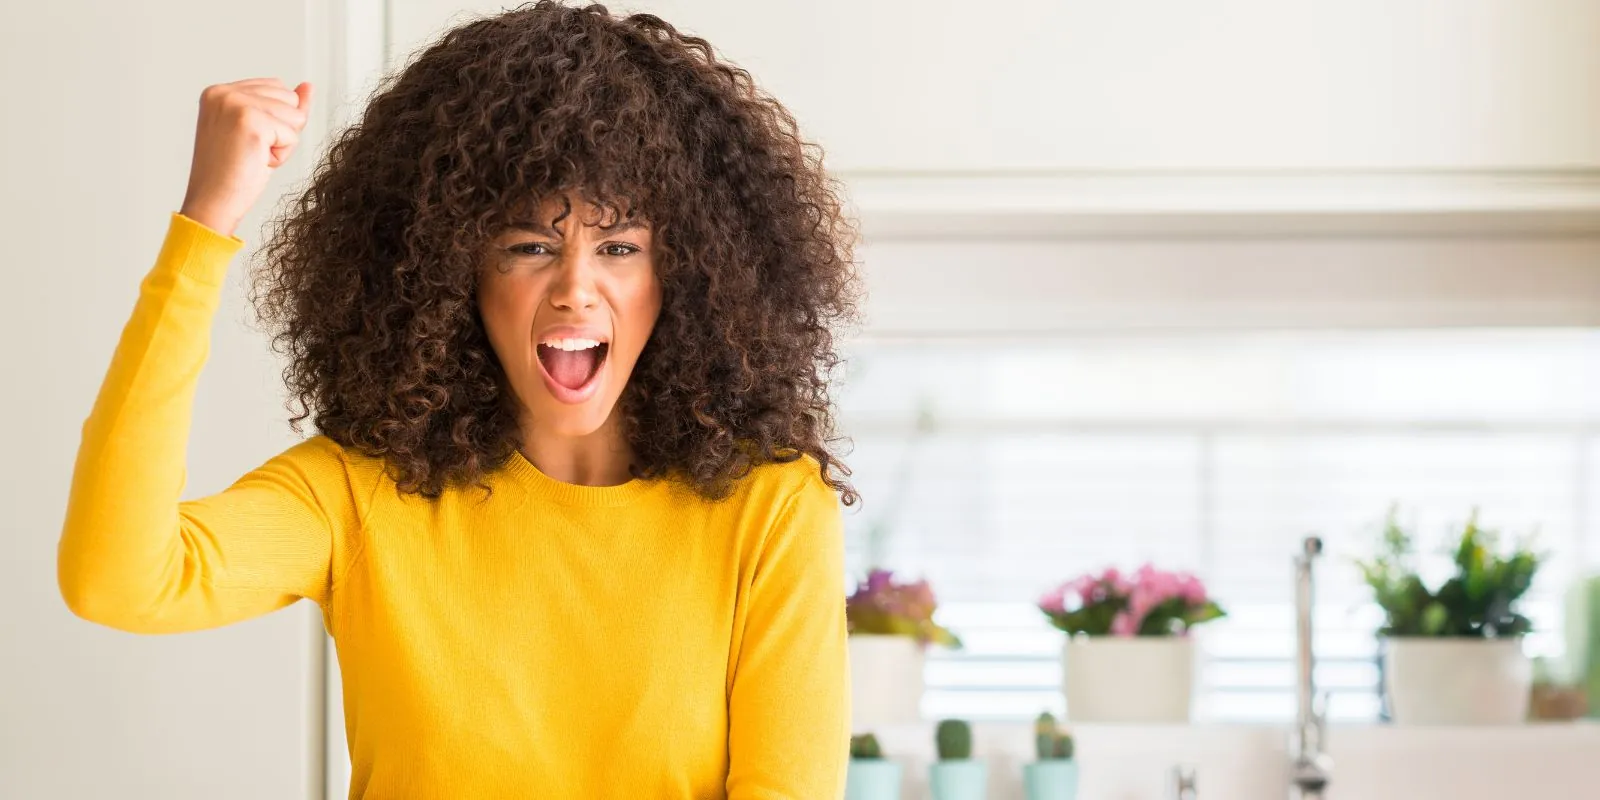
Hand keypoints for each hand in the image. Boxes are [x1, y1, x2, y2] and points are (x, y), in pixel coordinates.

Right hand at [178, 78, 312, 236]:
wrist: (213, 203)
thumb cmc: (233, 173)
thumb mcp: (261, 131)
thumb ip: (283, 106)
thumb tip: (308, 87)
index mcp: (220, 91)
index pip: (276, 87)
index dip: (274, 120)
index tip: (246, 140)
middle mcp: (224, 92)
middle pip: (289, 98)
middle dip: (281, 130)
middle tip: (251, 150)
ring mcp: (235, 105)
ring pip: (295, 115)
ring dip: (282, 143)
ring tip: (253, 155)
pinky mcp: (251, 122)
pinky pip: (293, 135)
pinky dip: (281, 155)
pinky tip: (256, 162)